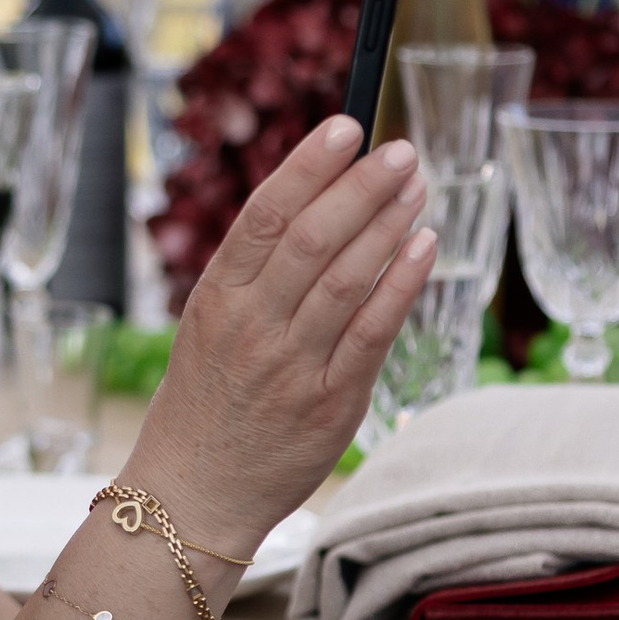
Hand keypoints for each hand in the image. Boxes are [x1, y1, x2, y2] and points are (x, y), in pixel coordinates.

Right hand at [133, 115, 432, 561]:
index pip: (264, 215)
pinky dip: (403, 283)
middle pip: (313, 239)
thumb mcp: (209, 326)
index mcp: (217, 299)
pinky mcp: (332, 402)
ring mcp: (293, 366)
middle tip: (402, 151)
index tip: (346, 126)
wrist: (193, 493)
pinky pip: (374, 332)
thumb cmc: (205, 403)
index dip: (308, 166)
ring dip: (389, 225)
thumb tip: (318, 202)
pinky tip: (425, 246)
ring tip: (419, 187)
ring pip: (348, 279)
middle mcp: (253, 327)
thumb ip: (256, 273)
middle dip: (362, 187)